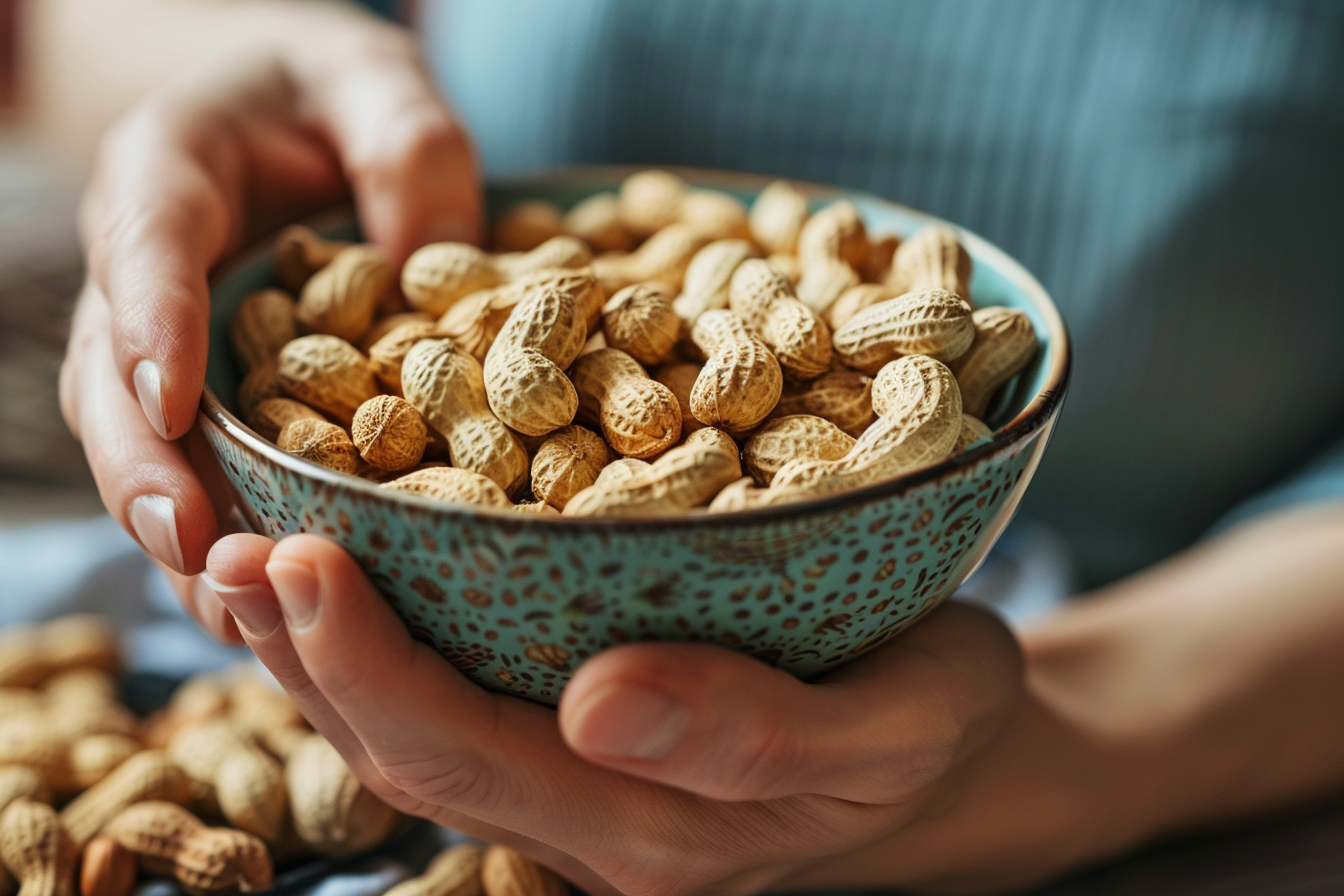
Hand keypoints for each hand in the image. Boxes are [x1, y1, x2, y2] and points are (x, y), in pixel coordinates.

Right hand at [60, 14, 480, 639]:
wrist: (303, 115)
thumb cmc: (339, 95)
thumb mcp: (379, 85)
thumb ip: (406, 146)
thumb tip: (434, 269)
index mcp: (172, 173)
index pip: (149, 241)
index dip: (152, 319)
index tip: (170, 400)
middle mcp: (150, 271)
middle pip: (116, 370)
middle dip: (144, 462)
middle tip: (189, 543)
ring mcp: (169, 342)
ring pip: (142, 440)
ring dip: (177, 525)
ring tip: (227, 608)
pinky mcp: (209, 398)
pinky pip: (200, 466)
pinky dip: (225, 532)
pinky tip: (264, 605)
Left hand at [203, 532, 1023, 894]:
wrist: (938, 738)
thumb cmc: (927, 718)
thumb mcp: (895, 723)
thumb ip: (756, 734)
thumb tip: (599, 701)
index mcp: (646, 829)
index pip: (460, 754)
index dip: (364, 663)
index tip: (298, 554)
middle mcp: (581, 818)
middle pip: (401, 746)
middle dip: (302, 648)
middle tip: (230, 535)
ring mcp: (570, 783)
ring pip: (406, 725)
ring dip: (315, 643)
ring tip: (245, 541)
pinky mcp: (573, 735)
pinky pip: (451, 691)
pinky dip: (380, 630)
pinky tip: (346, 557)